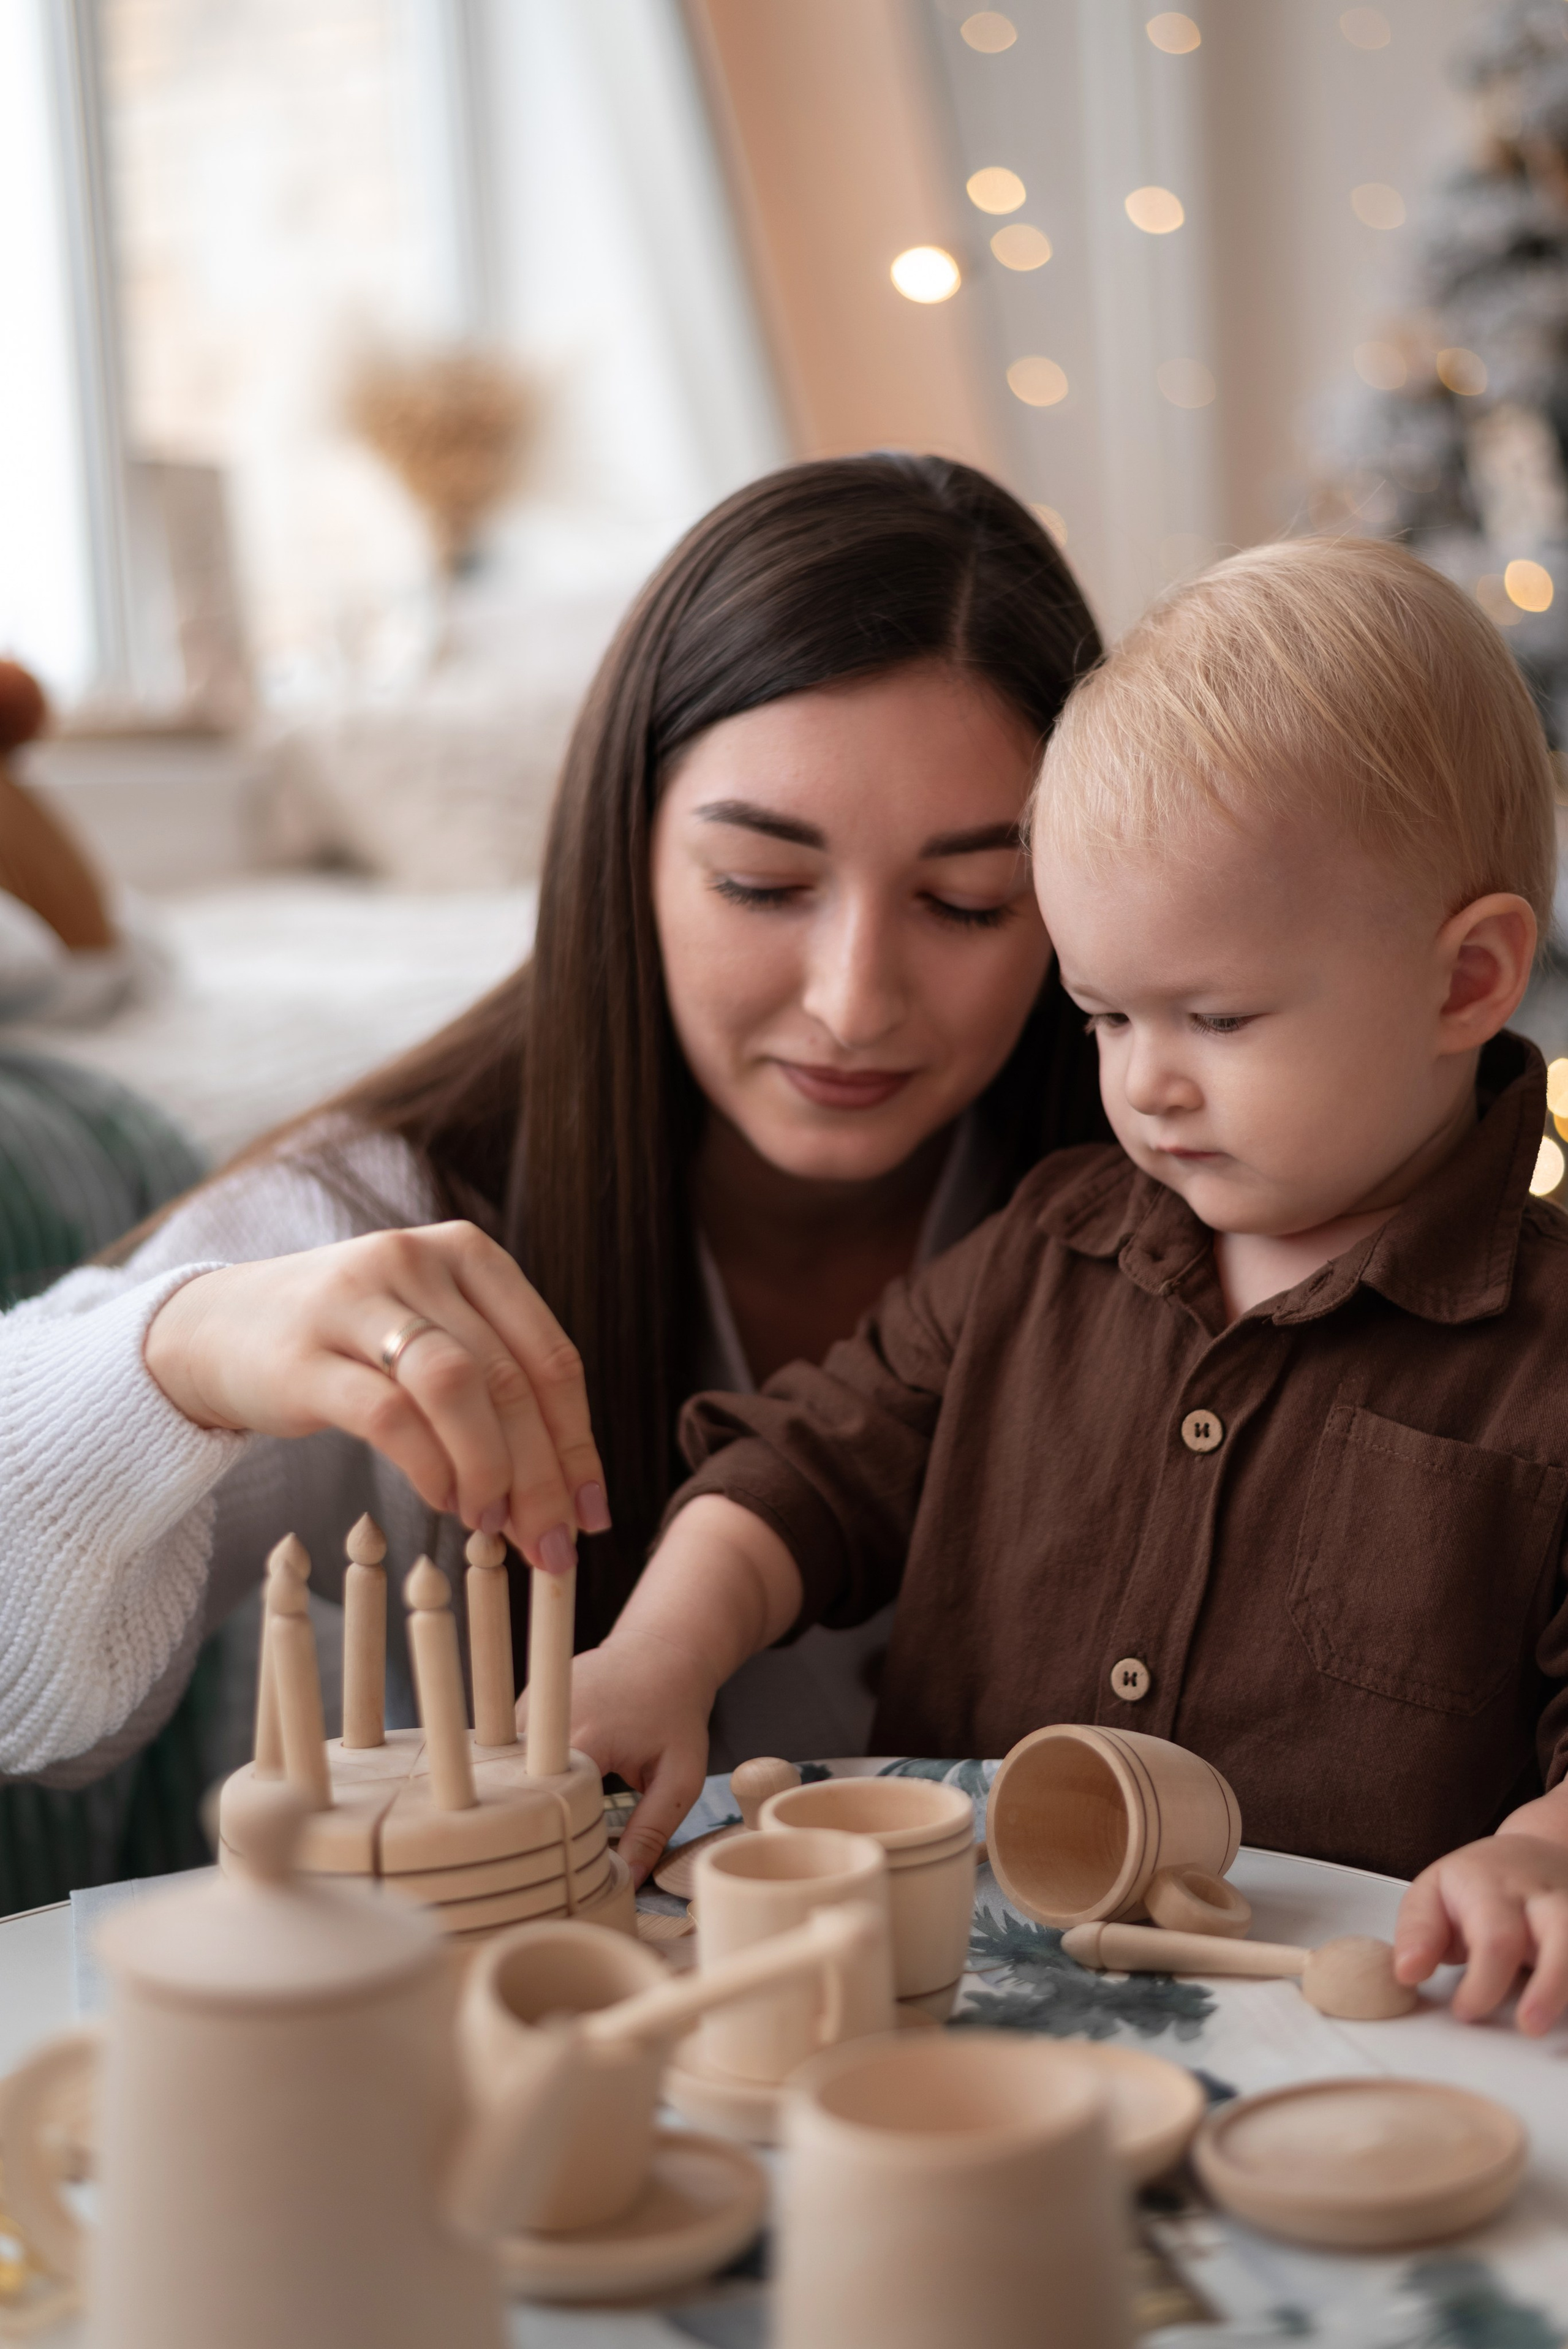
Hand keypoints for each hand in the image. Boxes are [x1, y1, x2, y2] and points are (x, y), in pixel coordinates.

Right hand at [144, 1223, 609, 1568]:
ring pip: (457, 1385)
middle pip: (508, 1378)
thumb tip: (566, 1490)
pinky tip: (445, 1502)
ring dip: (491, 1469)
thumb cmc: (347, 1346)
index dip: (578, 1441)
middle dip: (543, 1473)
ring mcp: (357, 1299)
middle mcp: (417, 1261)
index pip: (548, 1354)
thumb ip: (494, 1387)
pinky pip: (390, 1414)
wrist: (215, 1328)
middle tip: (554, 1544)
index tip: (594, 1510)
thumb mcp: (431, 1338)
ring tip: (496, 1526)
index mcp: (467, 1253)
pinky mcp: (304, 1353)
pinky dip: (431, 1467)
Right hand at [524, 1630, 714, 1884]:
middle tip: (545, 1861)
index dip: (556, 1843)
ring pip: (505, 1773)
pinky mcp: (522, 1706)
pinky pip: (509, 1755)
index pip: (548, 1807)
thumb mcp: (681, 1775)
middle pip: (518, 1792)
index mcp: (581, 1738)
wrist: (662, 1650)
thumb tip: (628, 1878)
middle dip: (531, 1827)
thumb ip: (653, 1827)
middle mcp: (542, 1720)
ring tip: (537, 1832)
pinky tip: (538, 1795)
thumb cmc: (676, 1711)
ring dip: (522, 1800)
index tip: (568, 1870)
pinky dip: (522, 1776)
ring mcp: (526, 1708)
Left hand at [1394, 1831, 1567, 2033]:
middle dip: (1549, 1984)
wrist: (1532, 1854)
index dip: (1484, 1982)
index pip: (1496, 1937)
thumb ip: (1419, 1933)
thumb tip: (1407, 1972)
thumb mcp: (1433, 1894)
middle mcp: (1541, 1896)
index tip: (1466, 2010)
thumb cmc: (1477, 1882)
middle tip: (1529, 2025)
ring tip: (1550, 2024)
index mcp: (1493, 1886)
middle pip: (1559, 1932)